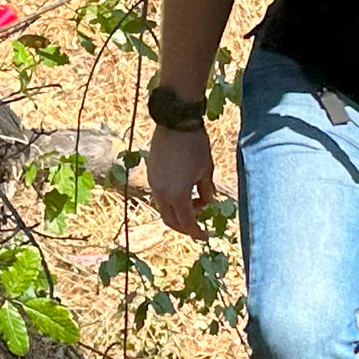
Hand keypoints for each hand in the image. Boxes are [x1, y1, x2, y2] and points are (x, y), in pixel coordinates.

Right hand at [147, 123, 216, 237]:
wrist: (175, 122)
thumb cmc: (195, 146)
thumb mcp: (206, 170)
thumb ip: (207, 191)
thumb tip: (207, 203)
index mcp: (177, 195)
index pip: (187, 223)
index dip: (197, 232)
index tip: (205, 236)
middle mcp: (161, 192)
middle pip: (171, 220)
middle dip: (185, 226)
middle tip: (199, 224)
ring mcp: (153, 183)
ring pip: (163, 208)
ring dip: (178, 211)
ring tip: (195, 200)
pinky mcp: (151, 173)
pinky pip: (160, 194)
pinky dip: (171, 200)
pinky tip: (184, 189)